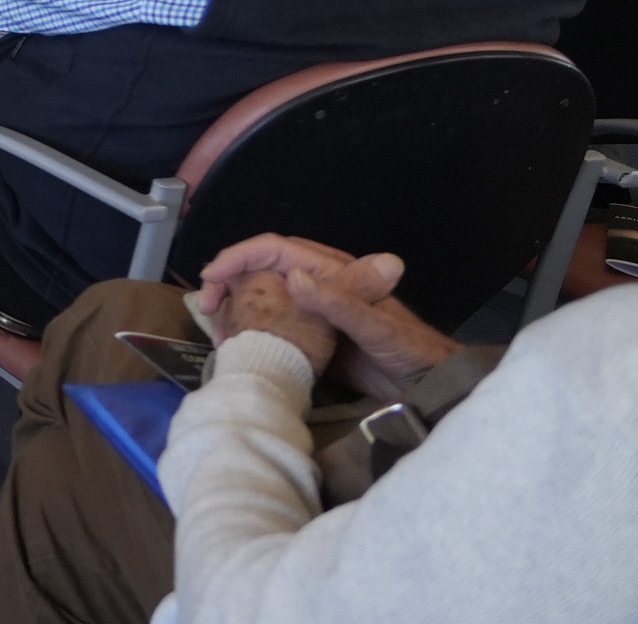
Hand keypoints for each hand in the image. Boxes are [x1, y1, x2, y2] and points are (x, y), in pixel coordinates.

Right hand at [201, 238, 447, 398]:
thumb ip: (341, 303)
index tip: (211, 279)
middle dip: (227, 281)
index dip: (238, 258)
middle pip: (260, 268)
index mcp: (332, 271)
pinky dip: (250, 330)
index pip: (273, 249)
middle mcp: (317, 284)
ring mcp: (313, 310)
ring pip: (262, 296)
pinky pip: (272, 323)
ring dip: (235, 308)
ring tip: (219, 332)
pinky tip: (239, 345)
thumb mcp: (378, 328)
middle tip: (207, 308)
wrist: (430, 388)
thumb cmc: (411, 352)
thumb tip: (291, 277)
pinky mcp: (311, 335)